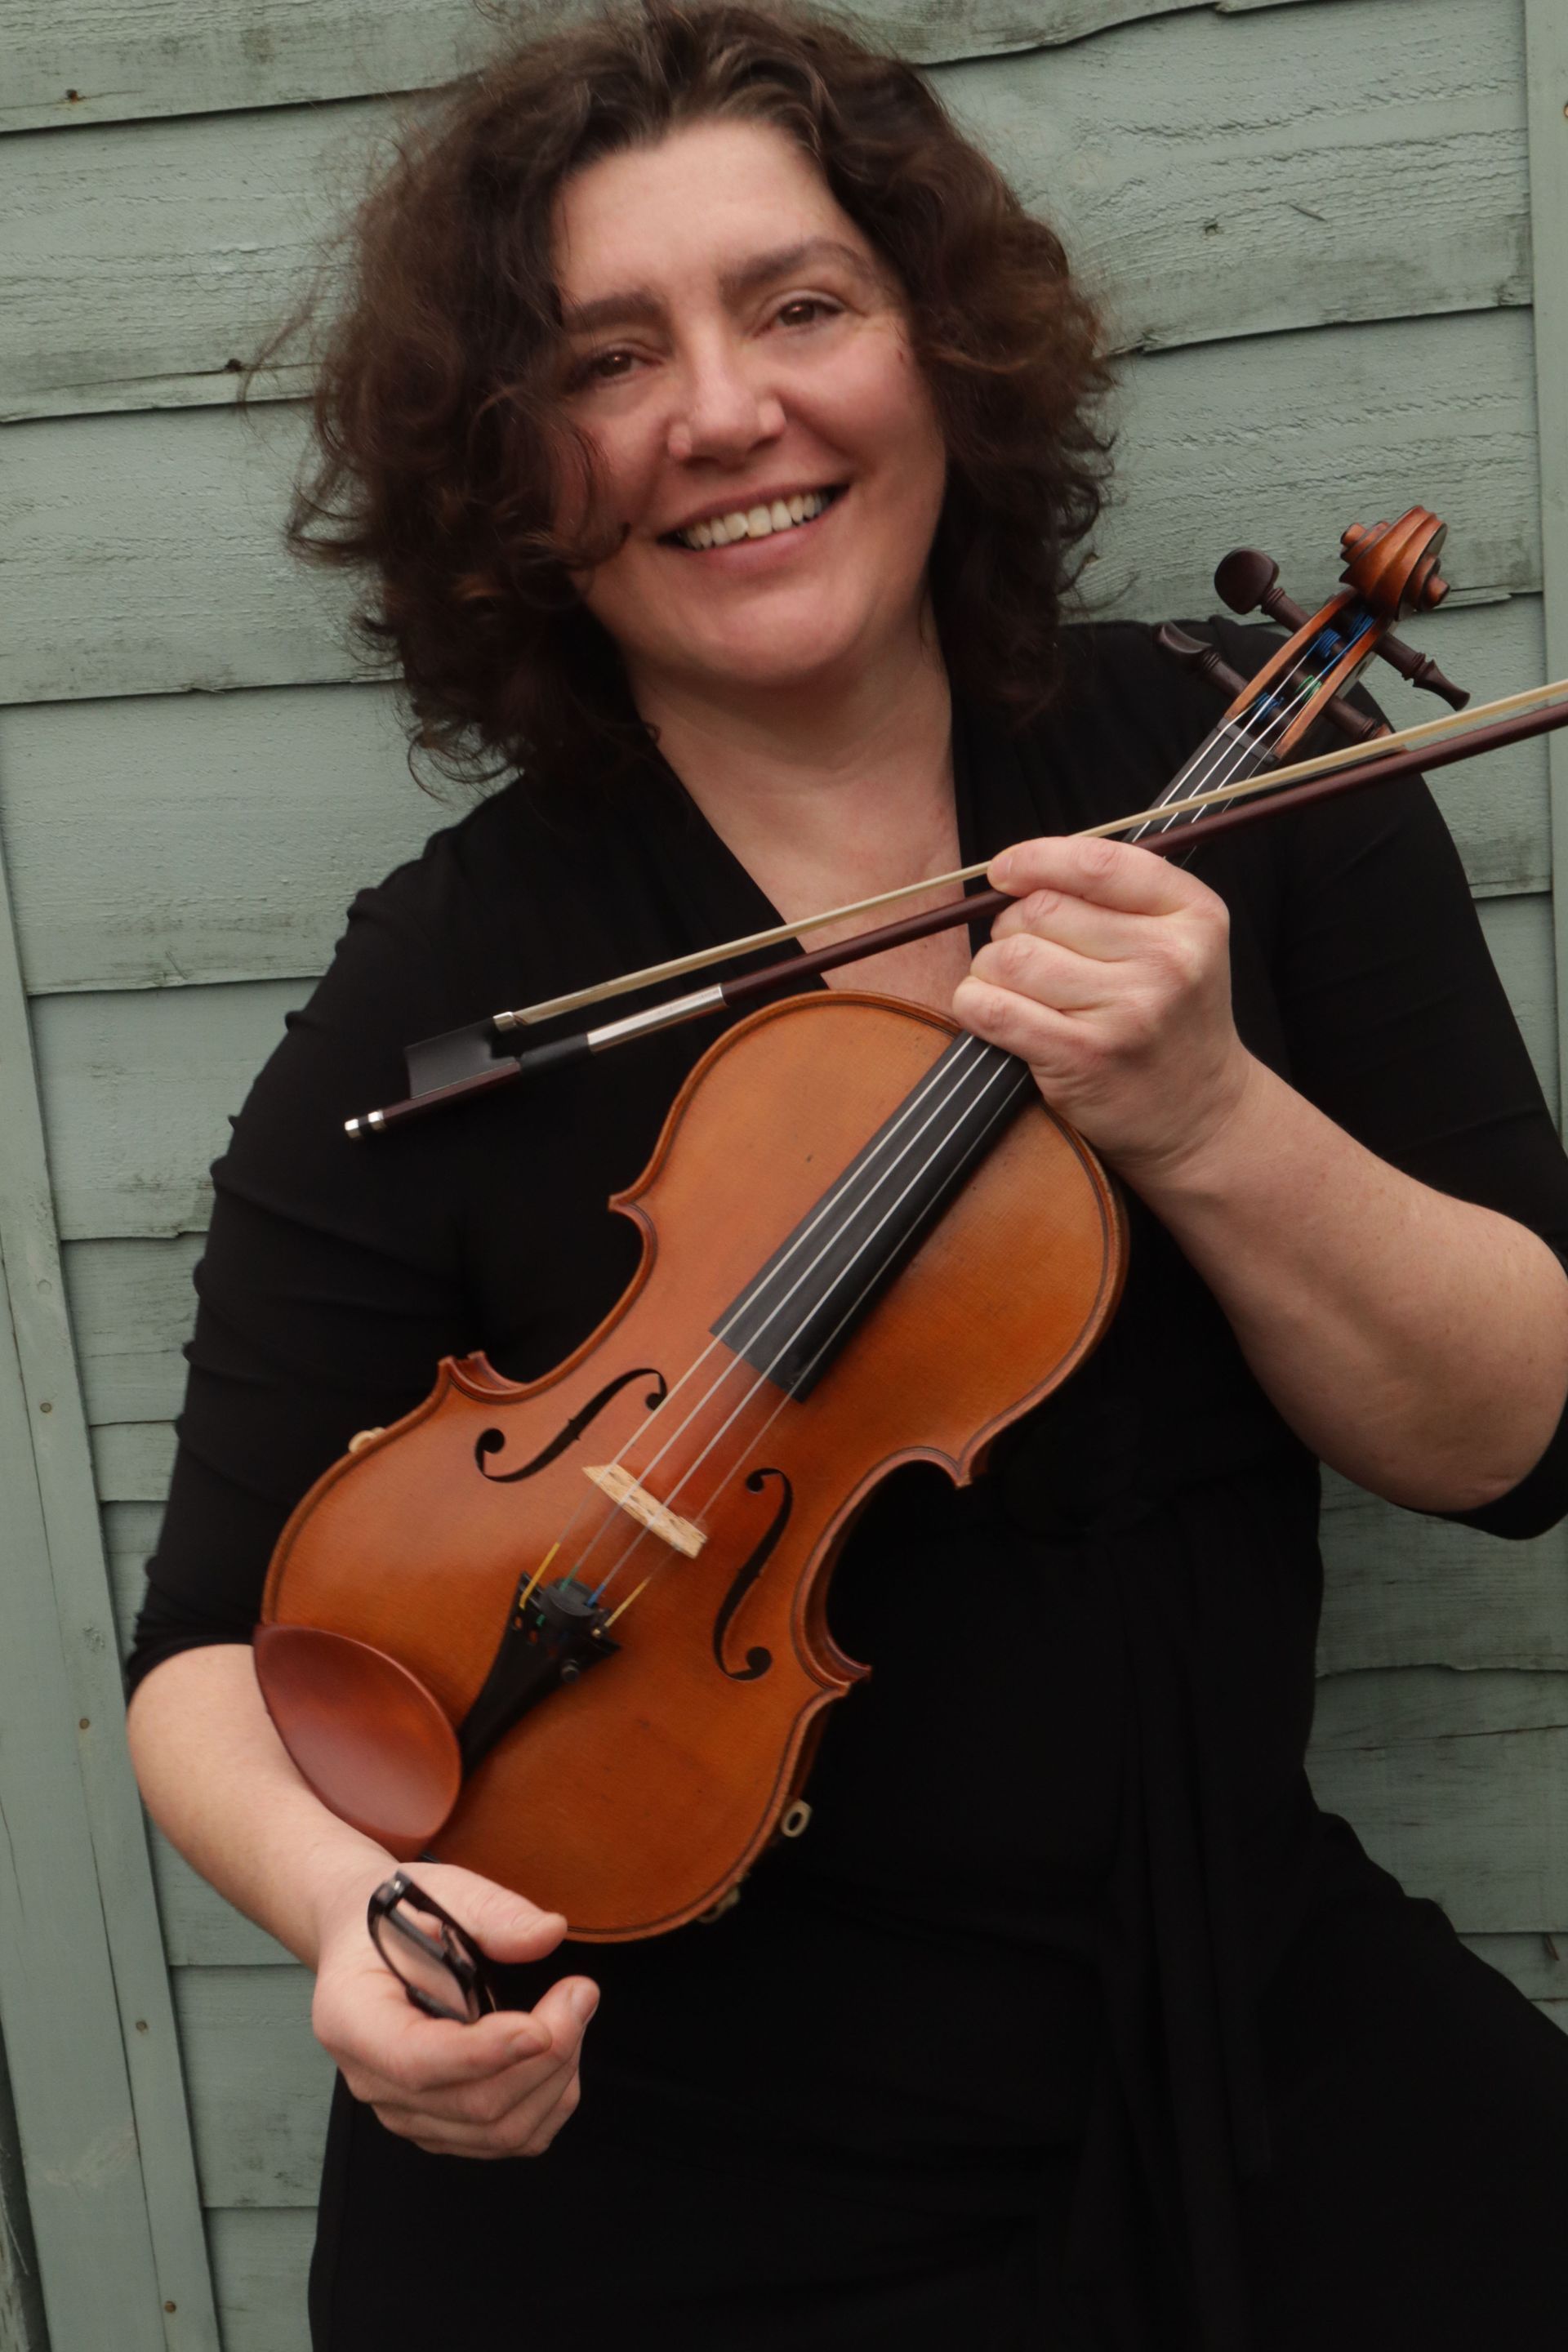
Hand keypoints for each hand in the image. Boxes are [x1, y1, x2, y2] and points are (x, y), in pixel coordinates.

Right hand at [310, 1858, 596, 2158]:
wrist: (371, 1940)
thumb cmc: (401, 1914)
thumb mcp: (439, 1890)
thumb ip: (492, 1911)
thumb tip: (548, 1934)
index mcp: (352, 2017)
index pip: (415, 2061)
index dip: (483, 2053)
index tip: (541, 2026)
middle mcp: (372, 2080)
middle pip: (471, 2105)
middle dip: (545, 2056)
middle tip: (581, 1994)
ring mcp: (405, 2111)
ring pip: (496, 2132)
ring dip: (555, 2078)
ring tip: (574, 2013)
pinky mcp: (438, 2124)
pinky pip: (504, 2140)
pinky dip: (548, 2102)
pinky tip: (561, 2051)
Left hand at [953, 833, 1253, 1181]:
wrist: (1201, 1115)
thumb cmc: (1173, 1020)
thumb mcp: (1178, 942)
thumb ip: (1115, 897)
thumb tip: (1016, 872)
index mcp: (1193, 914)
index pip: (1095, 863)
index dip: (1034, 860)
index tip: (1004, 871)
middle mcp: (1166, 959)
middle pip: (1041, 910)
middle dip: (1012, 926)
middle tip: (1025, 956)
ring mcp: (1127, 1010)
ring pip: (1011, 957)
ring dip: (991, 970)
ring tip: (1015, 990)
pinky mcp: (1084, 1055)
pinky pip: (994, 1008)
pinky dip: (975, 1004)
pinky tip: (991, 1012)